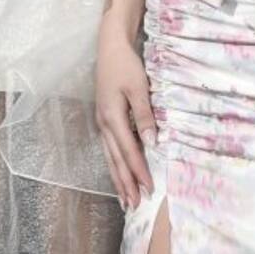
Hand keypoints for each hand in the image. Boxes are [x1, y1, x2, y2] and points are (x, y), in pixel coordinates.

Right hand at [95, 19, 155, 209]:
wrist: (109, 48)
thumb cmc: (126, 65)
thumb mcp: (138, 86)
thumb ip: (145, 114)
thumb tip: (152, 141)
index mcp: (112, 118)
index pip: (129, 151)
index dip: (140, 171)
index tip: (149, 189)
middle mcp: (104, 125)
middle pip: (116, 161)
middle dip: (126, 184)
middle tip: (135, 206)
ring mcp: (102, 123)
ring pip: (110, 158)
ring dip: (119, 179)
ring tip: (126, 199)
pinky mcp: (104, 120)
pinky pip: (110, 149)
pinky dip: (116, 165)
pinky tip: (120, 174)